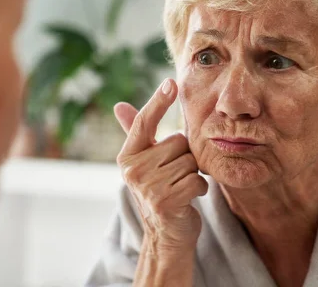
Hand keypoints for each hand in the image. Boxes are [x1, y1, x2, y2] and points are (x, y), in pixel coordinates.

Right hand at [115, 79, 207, 253]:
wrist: (166, 234)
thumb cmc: (160, 191)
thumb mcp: (145, 162)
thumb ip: (136, 133)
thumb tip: (117, 105)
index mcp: (127, 156)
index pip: (144, 122)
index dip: (158, 101)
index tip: (171, 81)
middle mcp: (133, 169)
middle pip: (178, 142)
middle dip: (185, 157)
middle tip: (175, 175)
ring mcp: (147, 187)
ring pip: (190, 161)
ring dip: (193, 174)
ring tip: (180, 187)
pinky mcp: (165, 201)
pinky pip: (196, 180)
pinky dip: (199, 189)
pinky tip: (188, 198)